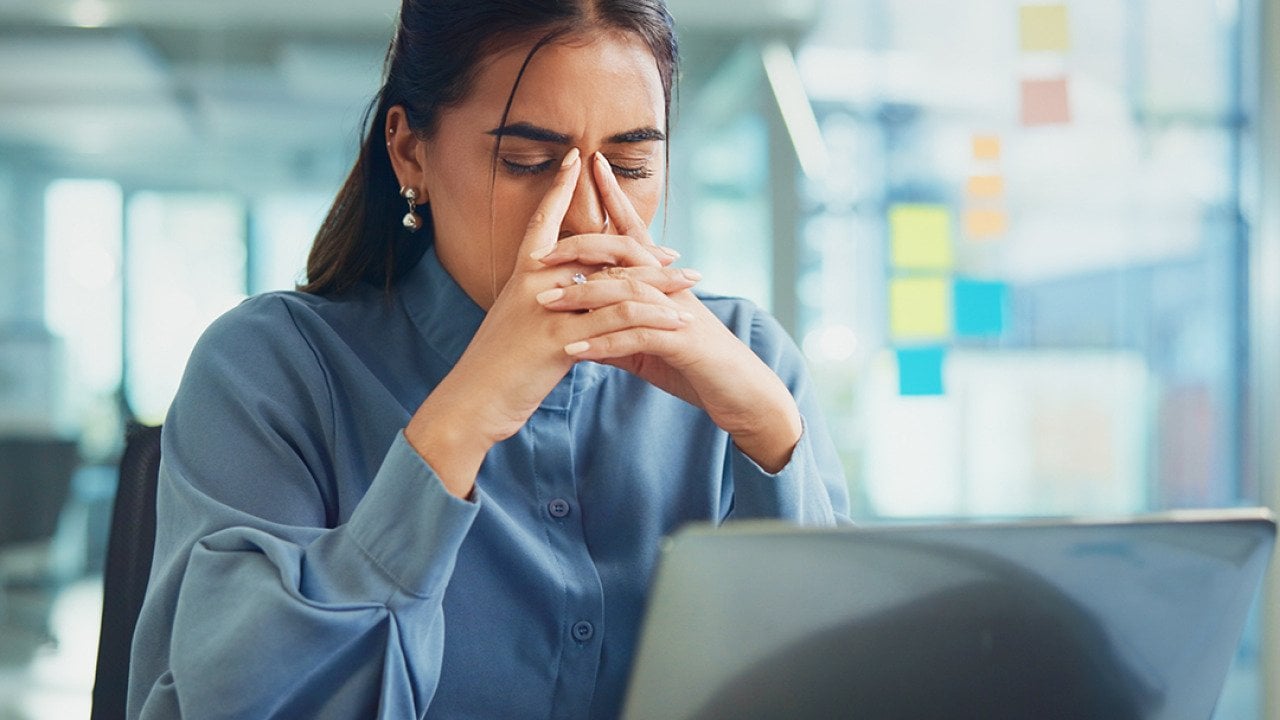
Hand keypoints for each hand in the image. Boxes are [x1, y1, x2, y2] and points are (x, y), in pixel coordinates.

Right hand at [406, 148, 701, 497]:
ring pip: (617, 283)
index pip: (544, 220)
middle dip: (642, 251)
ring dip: (661, 283)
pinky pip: (618, 322)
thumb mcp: (516, 324)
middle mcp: (534, 283)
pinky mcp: (560, 341)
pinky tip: (676, 322)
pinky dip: (653, 318)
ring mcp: (547, 310)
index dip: (560, 188)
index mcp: (523, 274)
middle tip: (676, 255)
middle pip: (598, 251)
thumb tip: (567, 293)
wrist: (472, 401)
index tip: (579, 158)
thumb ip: (542, 302)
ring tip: (691, 284)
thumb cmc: (496, 367)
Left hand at [534, 152, 802, 471]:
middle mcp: (670, 288)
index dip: (615, 198)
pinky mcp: (682, 341)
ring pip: (625, 291)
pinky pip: (636, 336)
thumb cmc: (696, 366)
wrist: (742, 393)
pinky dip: (604, 344)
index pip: (634, 232)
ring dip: (583, 296)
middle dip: (583, 244)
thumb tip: (577, 333)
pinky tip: (575, 351)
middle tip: (540, 252)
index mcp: (663, 282)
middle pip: (624, 252)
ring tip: (545, 303)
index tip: (591, 166)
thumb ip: (615, 333)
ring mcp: (677, 311)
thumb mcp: (648, 347)